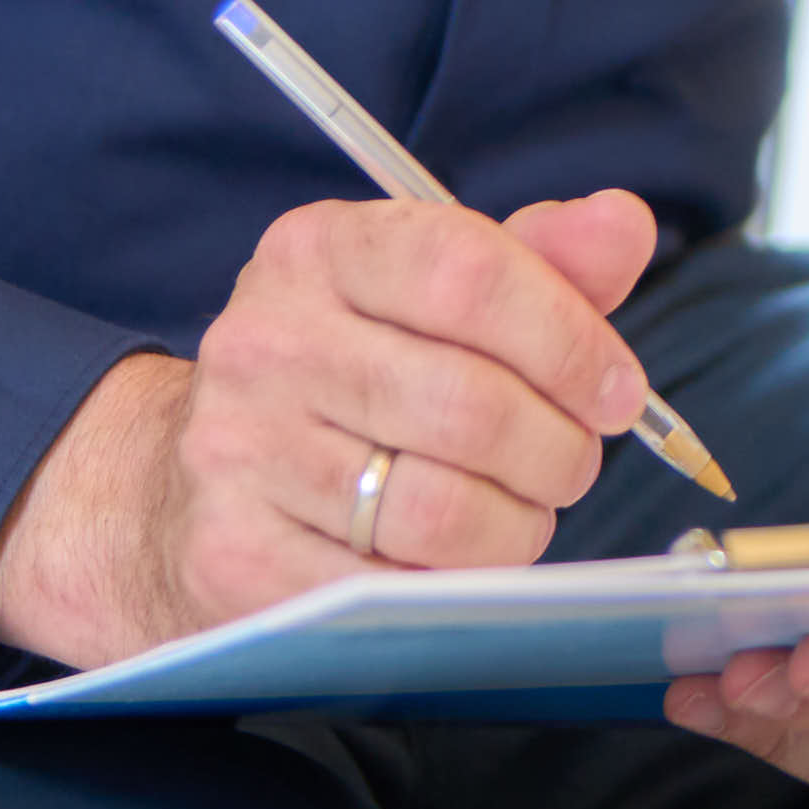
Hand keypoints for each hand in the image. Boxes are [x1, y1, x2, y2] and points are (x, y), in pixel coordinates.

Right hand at [0, 186, 668, 671]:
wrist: (186, 485)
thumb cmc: (350, 377)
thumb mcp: (431, 295)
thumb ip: (540, 260)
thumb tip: (621, 223)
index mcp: (319, 252)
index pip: (470, 272)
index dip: (570, 338)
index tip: (616, 389)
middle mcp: (264, 340)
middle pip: (470, 405)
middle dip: (559, 450)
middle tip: (571, 463)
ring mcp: (237, 451)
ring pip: (441, 509)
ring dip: (517, 525)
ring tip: (518, 511)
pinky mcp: (234, 555)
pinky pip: (392, 585)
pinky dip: (452, 584)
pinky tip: (453, 561)